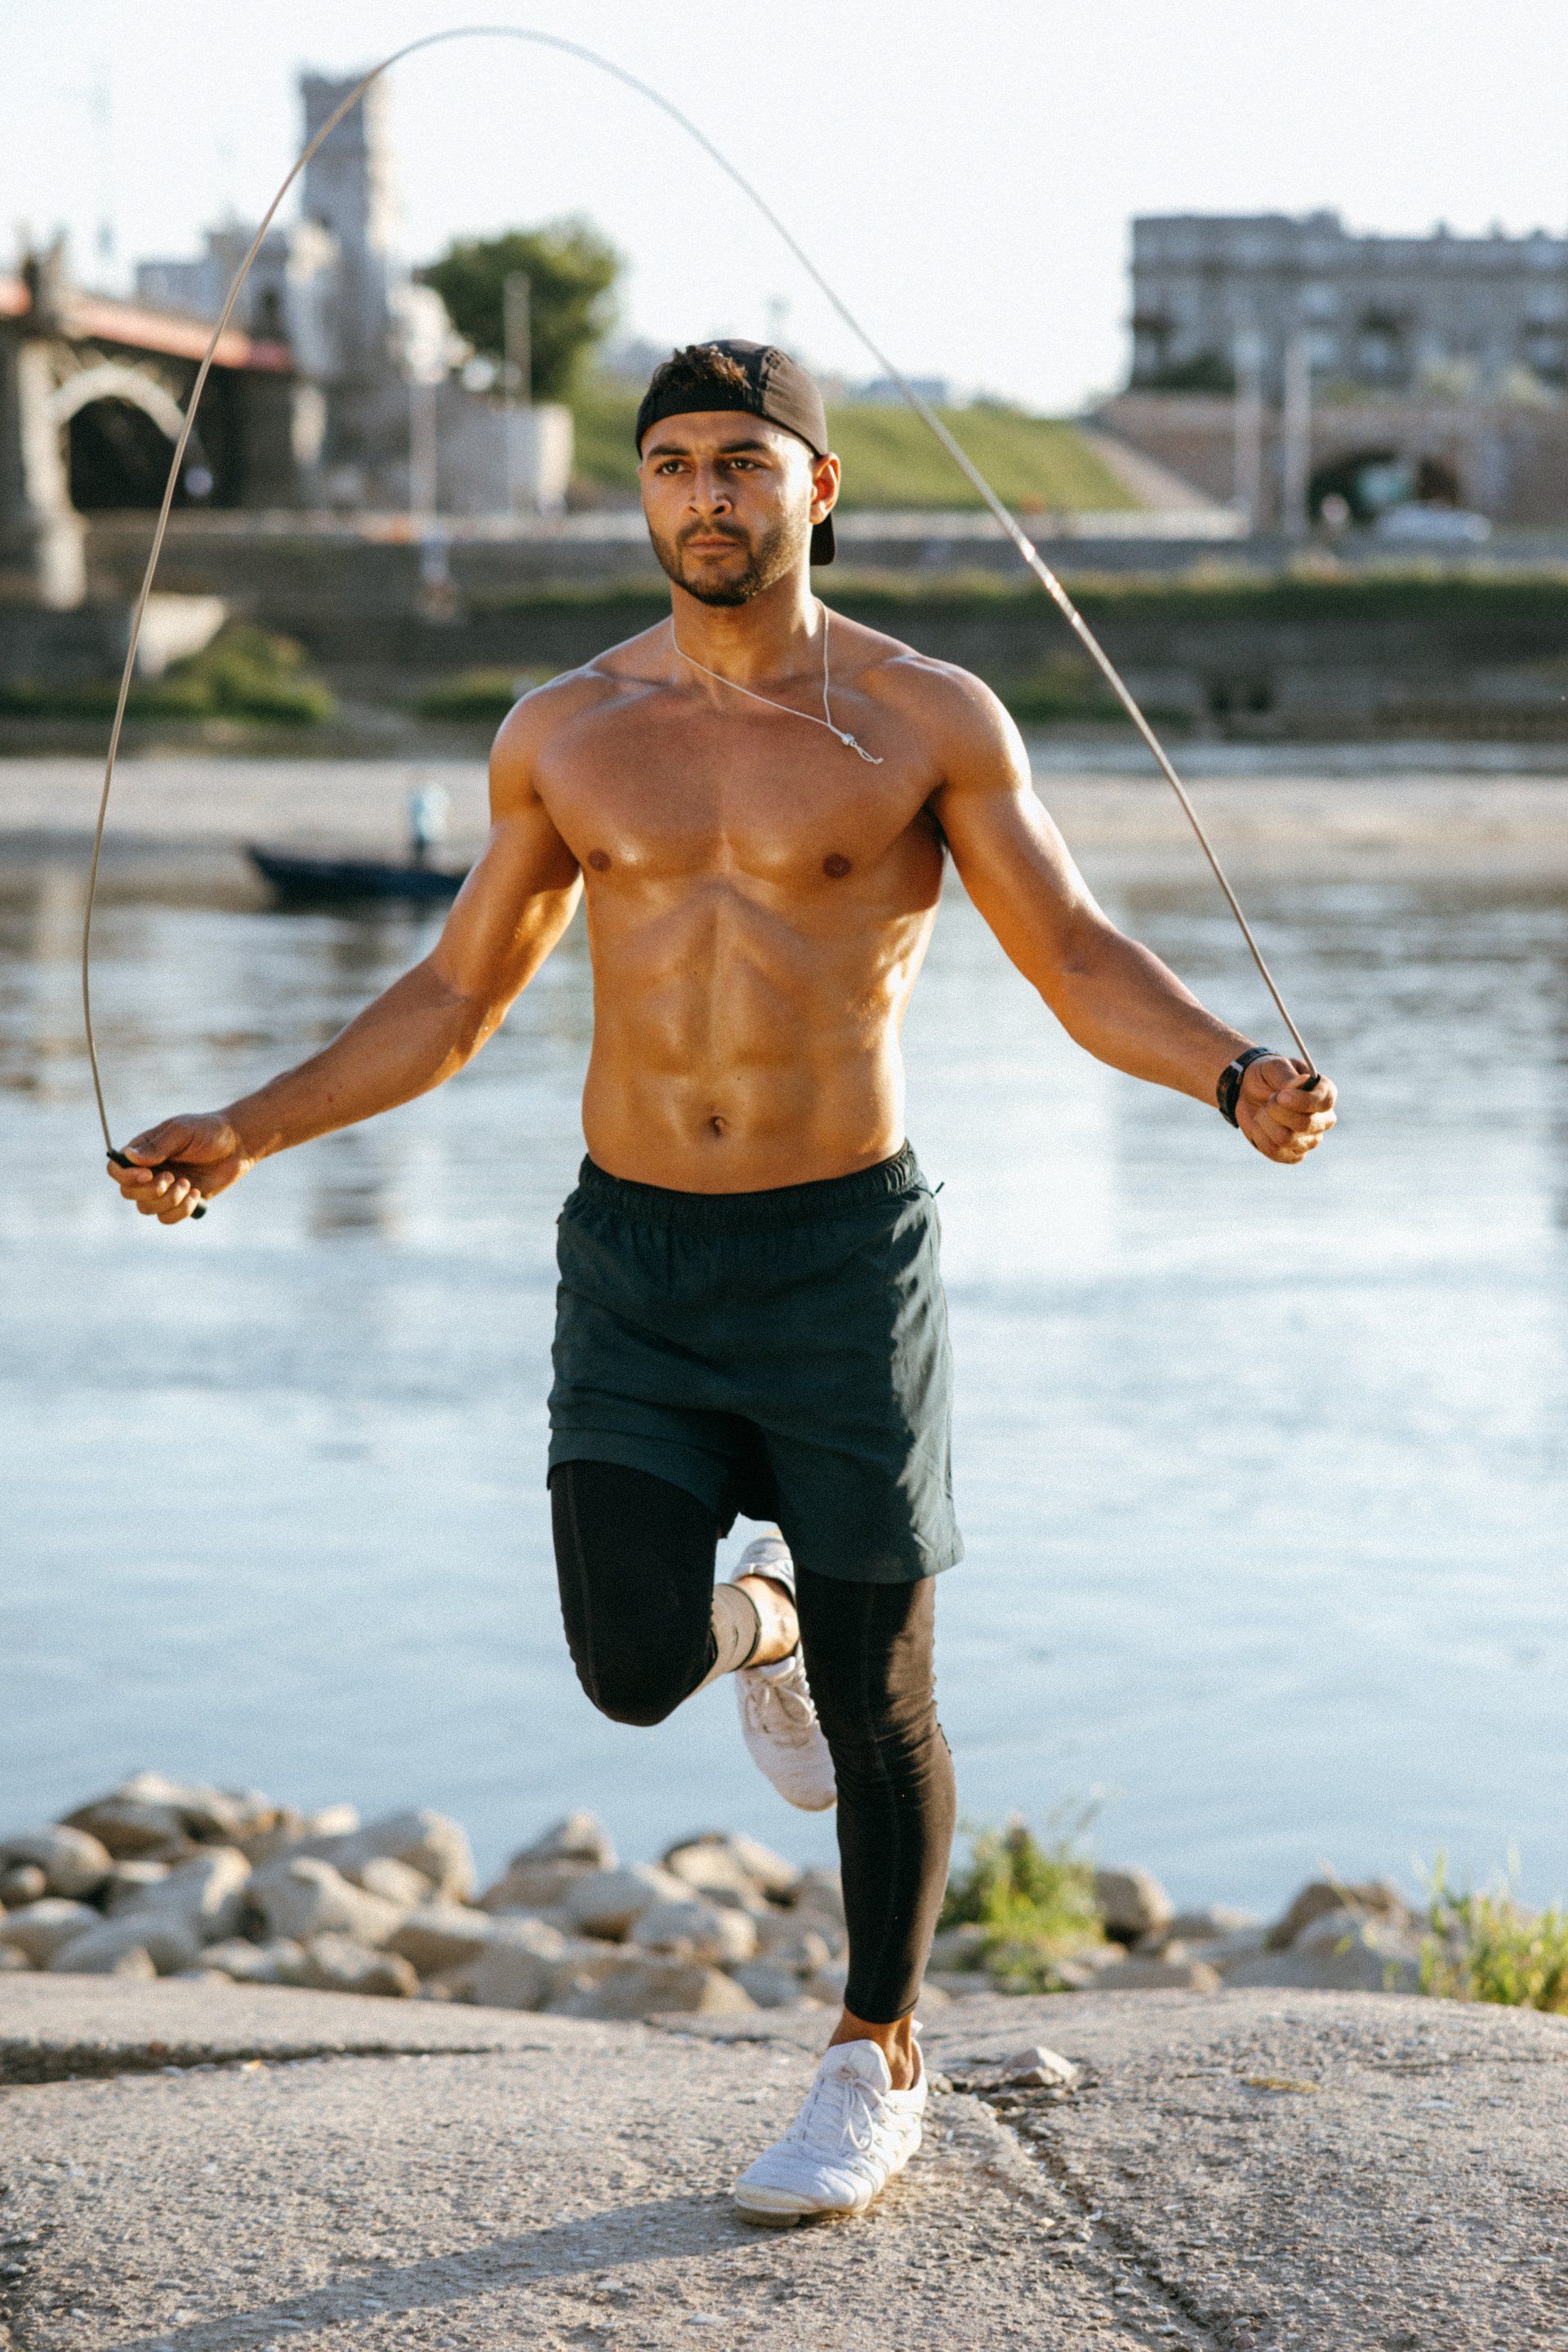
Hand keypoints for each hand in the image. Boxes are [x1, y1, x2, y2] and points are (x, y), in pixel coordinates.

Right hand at [106, 1113, 251, 1224]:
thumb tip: (129, 1158)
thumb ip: (157, 1147)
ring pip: (146, 1208)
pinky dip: (180, 1211)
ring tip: (188, 1184)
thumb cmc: (209, 1132)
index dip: (125, 1177)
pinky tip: (196, 1194)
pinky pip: (166, 1218)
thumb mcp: (183, 1132)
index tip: (146, 1175)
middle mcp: (149, 1171)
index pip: (117, 1169)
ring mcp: (164, 1188)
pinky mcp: (180, 1202)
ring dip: (168, 1200)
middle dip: (150, 1191)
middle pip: (128, 1192)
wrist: (239, 1145)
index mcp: (144, 1151)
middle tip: (172, 1177)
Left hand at [1236, 1057, 1336, 1165]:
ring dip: (1265, 1122)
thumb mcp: (1273, 1067)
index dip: (1302, 1101)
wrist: (1249, 1092)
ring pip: (1286, 1138)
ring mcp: (1310, 1139)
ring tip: (1263, 1111)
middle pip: (1304, 1123)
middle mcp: (1323, 1119)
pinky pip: (1275, 1151)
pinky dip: (1260, 1136)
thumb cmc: (1267, 1077)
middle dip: (1277, 1110)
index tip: (1280, 1096)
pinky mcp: (1293, 1154)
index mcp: (1324, 1093)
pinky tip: (1260, 1125)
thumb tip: (1300, 1084)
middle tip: (1268, 1100)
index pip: (1324, 1101)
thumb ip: (1286, 1075)